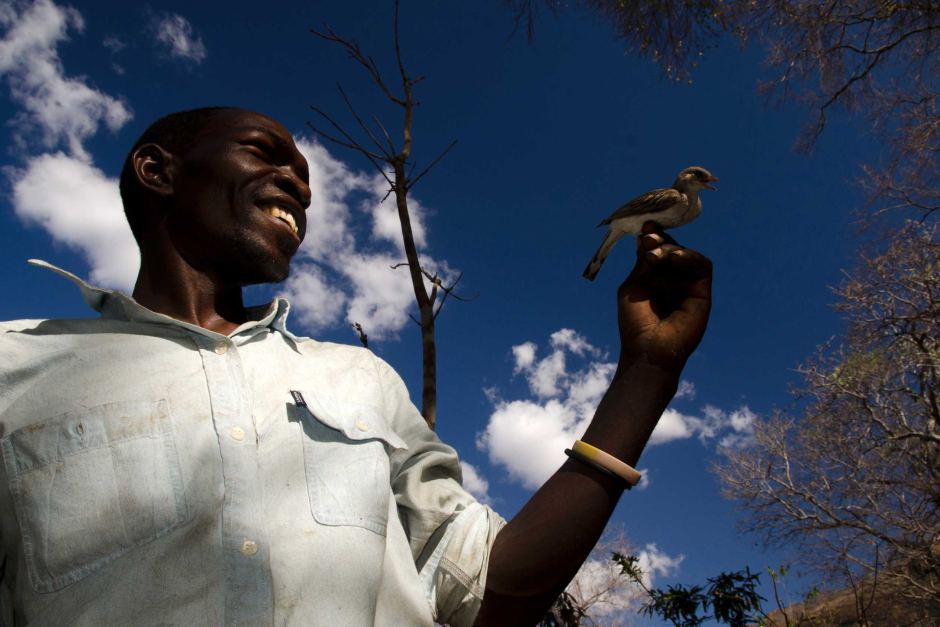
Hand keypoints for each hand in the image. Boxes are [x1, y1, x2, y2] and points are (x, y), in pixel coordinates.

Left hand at [616, 221, 711, 369]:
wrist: (648, 350)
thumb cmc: (635, 322)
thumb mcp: (634, 286)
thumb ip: (643, 262)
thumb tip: (647, 235)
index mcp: (653, 277)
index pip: (656, 249)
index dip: (652, 236)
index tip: (644, 227)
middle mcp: (672, 279)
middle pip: (672, 248)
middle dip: (660, 240)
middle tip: (649, 238)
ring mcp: (688, 285)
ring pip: (686, 255)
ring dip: (671, 248)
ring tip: (656, 254)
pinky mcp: (703, 292)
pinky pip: (703, 266)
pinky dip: (690, 256)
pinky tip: (675, 257)